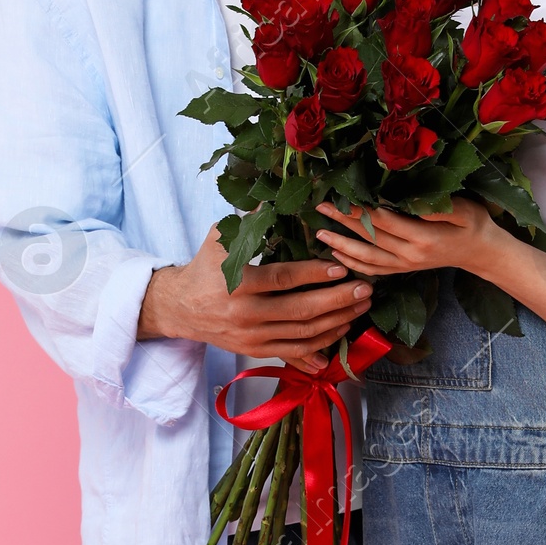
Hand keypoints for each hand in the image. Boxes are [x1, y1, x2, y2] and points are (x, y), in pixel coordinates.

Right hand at [138, 226, 371, 373]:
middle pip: (301, 310)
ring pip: (303, 334)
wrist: (180, 308)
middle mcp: (245, 314)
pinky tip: (341, 331)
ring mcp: (252, 337)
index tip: (342, 267)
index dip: (316, 274)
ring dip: (337, 321)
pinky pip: (294, 352)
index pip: (284, 279)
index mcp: (237, 283)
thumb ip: (252, 220)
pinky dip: (320, 345)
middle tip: (366, 288)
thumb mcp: (221, 237)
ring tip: (360, 307)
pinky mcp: (255, 351)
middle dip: (338, 300)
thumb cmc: (205, 267)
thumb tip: (280, 192)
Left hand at [313, 196, 503, 278]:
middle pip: (370, 237)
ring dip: (341, 245)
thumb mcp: (465, 210)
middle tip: (320, 207)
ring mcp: (405, 265)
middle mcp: (410, 254)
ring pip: (366, 257)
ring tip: (319, 234)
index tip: (340, 197)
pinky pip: (373, 270)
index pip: (384, 221)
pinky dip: (353, 263)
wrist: (481, 253)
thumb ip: (439, 207)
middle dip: (343, 221)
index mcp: (423, 237)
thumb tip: (412, 202)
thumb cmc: (475, 224)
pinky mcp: (403, 269)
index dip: (361, 210)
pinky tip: (337, 255)